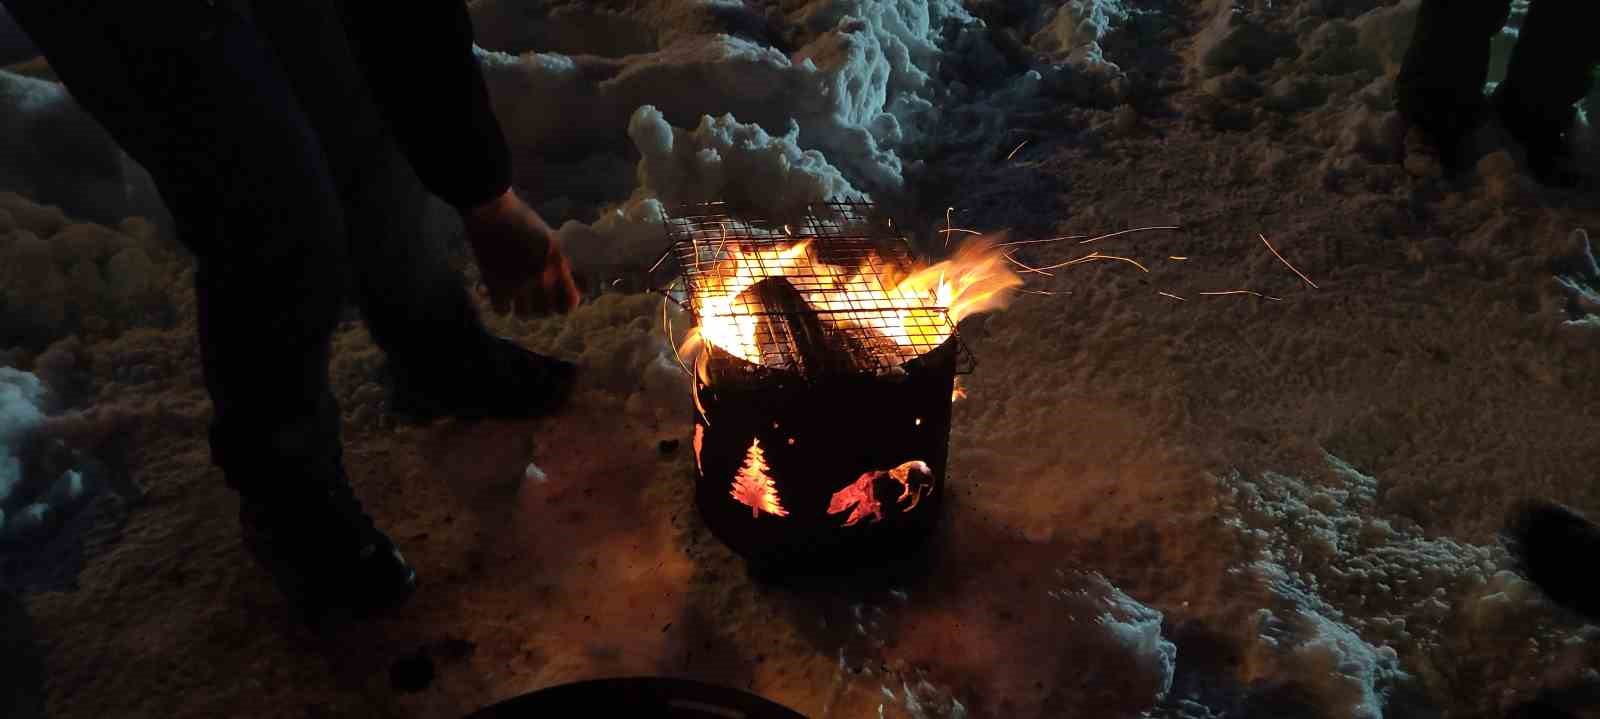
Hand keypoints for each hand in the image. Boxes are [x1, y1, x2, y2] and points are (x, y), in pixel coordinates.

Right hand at [461, 189, 580, 316]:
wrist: (491, 210)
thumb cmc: (521, 218)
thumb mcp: (549, 237)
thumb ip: (558, 260)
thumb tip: (569, 278)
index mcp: (557, 263)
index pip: (570, 302)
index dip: (566, 304)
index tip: (560, 300)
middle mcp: (541, 277)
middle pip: (546, 311)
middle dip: (542, 307)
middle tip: (536, 299)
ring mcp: (518, 283)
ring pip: (524, 314)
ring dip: (522, 307)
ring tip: (518, 298)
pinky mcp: (495, 285)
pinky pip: (502, 310)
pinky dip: (502, 305)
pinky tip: (502, 295)